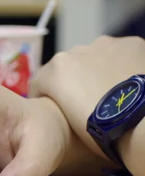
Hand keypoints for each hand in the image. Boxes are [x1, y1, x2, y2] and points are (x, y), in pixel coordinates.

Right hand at [30, 35, 144, 157]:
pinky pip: (120, 54)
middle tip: (87, 103)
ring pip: (95, 57)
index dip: (46, 99)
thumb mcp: (67, 124)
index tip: (55, 111)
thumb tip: (69, 106)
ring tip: (111, 94)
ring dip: (98, 71)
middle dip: (74, 82)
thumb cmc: (101, 132)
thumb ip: (61, 107)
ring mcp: (105, 45)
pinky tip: (130, 85)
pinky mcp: (132, 43)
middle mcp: (75, 51)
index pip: (40, 83)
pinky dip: (122, 67)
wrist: (142, 124)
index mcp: (55, 70)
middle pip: (68, 67)